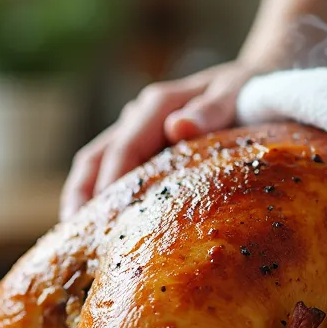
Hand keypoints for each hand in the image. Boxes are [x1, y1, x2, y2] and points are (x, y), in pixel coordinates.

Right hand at [60, 61, 260, 220]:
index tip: (109, 219)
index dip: (114, 183)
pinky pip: (104, 170)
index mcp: (159, 104)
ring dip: (82, 198)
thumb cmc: (248, 93)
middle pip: (98, 157)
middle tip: (83, 241)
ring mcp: (132, 130)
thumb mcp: (237, 93)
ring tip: (75, 240)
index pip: (126, 146)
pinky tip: (91, 229)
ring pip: (93, 163)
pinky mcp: (136, 147)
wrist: (251, 87)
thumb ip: (213, 109)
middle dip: (87, 197)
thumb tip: (178, 127)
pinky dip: (94, 197)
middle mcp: (137, 115)